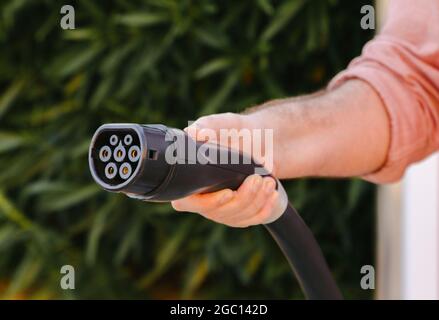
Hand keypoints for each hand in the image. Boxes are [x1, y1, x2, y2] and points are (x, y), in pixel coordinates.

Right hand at [171, 112, 286, 226]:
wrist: (258, 140)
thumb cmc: (234, 131)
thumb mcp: (220, 124)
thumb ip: (204, 127)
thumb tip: (192, 134)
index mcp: (188, 180)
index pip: (187, 202)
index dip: (208, 202)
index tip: (228, 193)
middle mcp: (201, 199)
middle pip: (219, 212)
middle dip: (242, 197)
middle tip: (257, 179)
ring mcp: (220, 210)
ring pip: (238, 216)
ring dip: (257, 201)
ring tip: (268, 182)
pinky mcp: (239, 214)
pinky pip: (251, 219)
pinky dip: (264, 208)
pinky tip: (272, 195)